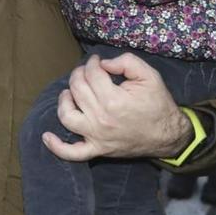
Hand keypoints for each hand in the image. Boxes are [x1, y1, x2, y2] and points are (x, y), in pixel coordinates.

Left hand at [42, 52, 197, 162]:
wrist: (168, 135)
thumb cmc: (158, 104)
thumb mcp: (150, 76)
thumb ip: (126, 62)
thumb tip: (103, 63)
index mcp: (113, 100)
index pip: (91, 74)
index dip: (92, 63)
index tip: (97, 61)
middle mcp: (100, 119)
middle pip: (77, 90)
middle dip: (79, 75)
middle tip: (87, 72)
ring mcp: (96, 137)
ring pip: (67, 116)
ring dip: (64, 100)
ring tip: (69, 92)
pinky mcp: (97, 150)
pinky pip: (72, 153)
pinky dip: (57, 147)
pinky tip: (47, 137)